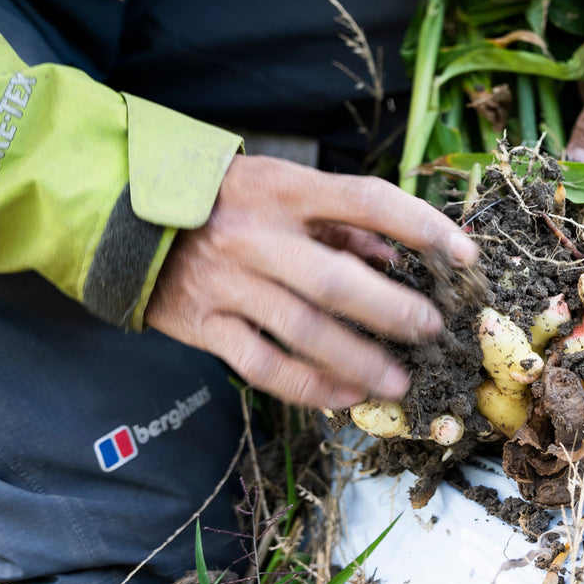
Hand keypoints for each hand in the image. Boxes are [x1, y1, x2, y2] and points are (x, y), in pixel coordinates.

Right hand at [144, 155, 477, 408]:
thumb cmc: (220, 199)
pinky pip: (264, 365)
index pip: (367, 201)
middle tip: (431, 332)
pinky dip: (308, 385)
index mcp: (285, 190)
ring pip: (303, 331)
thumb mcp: (280, 187)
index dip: (422, 226)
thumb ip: (339, 221)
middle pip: (336, 279)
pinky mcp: (204, 324)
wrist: (119, 215)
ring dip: (359, 361)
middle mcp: (257, 236)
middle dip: (392, 311)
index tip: (465, 253)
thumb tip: (395, 256)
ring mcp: (228, 284)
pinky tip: (343, 396)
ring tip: (398, 383)